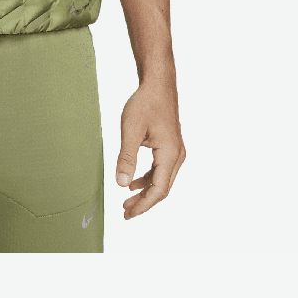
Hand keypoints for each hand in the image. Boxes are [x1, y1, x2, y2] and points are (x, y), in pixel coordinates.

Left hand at [115, 77, 185, 219]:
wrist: (158, 84)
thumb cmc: (145, 104)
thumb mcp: (131, 130)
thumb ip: (126, 158)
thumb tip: (121, 183)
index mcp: (170, 154)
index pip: (158, 190)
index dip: (143, 205)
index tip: (128, 214)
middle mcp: (177, 156)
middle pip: (162, 188)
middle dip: (144, 202)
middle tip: (125, 212)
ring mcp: (175, 151)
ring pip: (162, 180)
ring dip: (145, 191)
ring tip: (127, 200)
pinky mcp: (170, 146)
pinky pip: (160, 170)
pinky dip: (148, 178)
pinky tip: (133, 182)